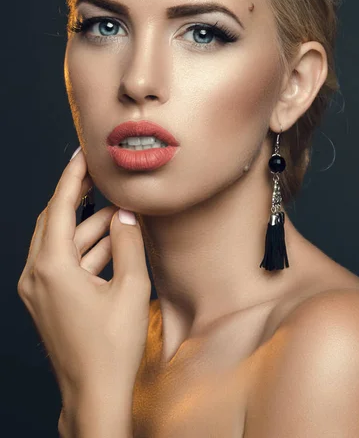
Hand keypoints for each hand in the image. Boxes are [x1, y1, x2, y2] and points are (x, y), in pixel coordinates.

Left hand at [17, 147, 150, 401]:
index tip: (82, 154)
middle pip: (54, 222)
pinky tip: (111, 244)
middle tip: (103, 179)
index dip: (72, 177)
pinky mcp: (45, 302)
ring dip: (88, 229)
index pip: (59, 208)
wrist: (93, 394)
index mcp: (52, 268)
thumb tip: (125, 213)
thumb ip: (128, 243)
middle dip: (79, 199)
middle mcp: (36, 275)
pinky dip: (84, 252)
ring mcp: (37, 290)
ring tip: (120, 215)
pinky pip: (61, 264)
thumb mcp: (132, 289)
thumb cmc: (112, 348)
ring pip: (60, 244)